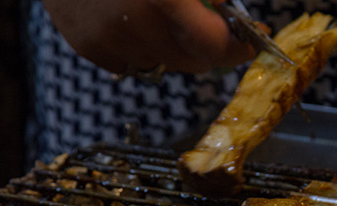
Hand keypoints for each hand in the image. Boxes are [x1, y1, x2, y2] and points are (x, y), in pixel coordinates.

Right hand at [43, 0, 256, 74]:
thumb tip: (230, 10)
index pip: (213, 45)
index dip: (236, 47)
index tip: (248, 42)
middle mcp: (134, 22)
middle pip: (192, 62)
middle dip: (208, 48)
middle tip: (214, 29)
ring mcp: (108, 37)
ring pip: (163, 65)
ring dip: (172, 48)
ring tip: (162, 15)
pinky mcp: (87, 45)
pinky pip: (130, 63)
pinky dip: (140, 48)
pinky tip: (131, 19)